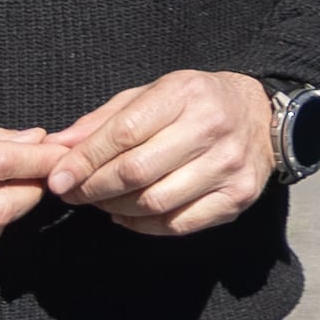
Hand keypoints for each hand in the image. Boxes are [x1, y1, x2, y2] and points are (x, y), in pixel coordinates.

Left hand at [44, 71, 281, 236]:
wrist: (262, 115)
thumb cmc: (197, 103)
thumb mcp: (152, 94)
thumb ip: (105, 120)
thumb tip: (58, 148)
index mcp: (186, 94)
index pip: (124, 132)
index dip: (85, 160)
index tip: (57, 178)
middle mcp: (212, 128)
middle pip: (136, 171)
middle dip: (93, 188)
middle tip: (72, 193)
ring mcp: (228, 165)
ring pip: (154, 202)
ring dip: (114, 208)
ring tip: (100, 202)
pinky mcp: (236, 197)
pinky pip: (177, 224)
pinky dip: (142, 225)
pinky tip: (128, 214)